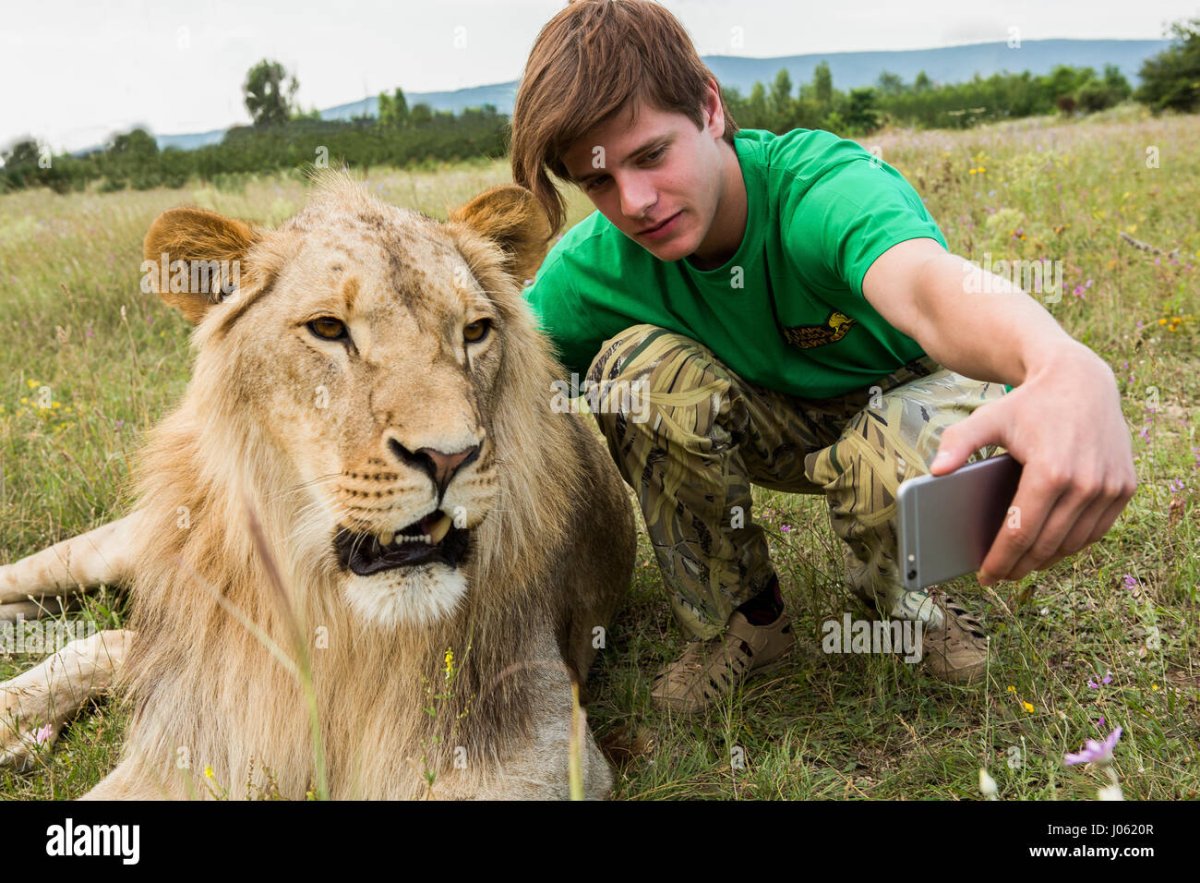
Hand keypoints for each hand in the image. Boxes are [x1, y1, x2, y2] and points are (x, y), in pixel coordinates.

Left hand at [928, 343, 1136, 586]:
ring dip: (1047, 559)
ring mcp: (1110, 487)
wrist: (1082, 381)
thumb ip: (958, 442)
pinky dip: (1074, 544)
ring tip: (1022, 565)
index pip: (1021, 533)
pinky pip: (1097, 530)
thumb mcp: (988, 417)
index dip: (1000, 560)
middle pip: (1046, 544)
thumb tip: (935, 470)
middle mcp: (1085, 483)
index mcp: (1050, 472)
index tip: (985, 576)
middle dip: (1020, 566)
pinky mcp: (1125, 486)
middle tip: (1000, 576)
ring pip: (1074, 542)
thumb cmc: (1029, 404)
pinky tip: (1052, 548)